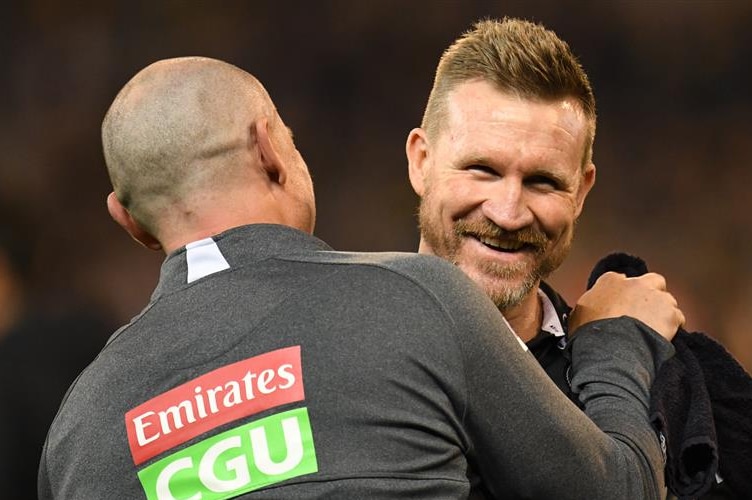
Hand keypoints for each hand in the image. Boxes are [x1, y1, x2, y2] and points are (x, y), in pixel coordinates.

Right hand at [569, 271, 684, 341]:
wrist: (610, 350)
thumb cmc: (591, 334)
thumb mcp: (578, 314)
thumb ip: (590, 303)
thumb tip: (591, 307)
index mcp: (610, 281)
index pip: (620, 280)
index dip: (623, 294)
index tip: (622, 304)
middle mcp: (635, 284)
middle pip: (651, 282)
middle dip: (650, 293)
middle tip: (643, 311)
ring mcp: (655, 297)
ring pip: (666, 300)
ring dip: (661, 311)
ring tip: (652, 329)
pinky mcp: (671, 313)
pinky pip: (677, 317)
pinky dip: (672, 326)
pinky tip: (661, 336)